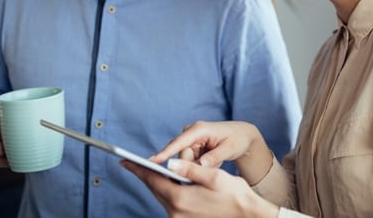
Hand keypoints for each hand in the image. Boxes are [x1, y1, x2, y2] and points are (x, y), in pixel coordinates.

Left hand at [122, 158, 278, 217]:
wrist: (248, 216)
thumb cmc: (233, 194)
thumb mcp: (213, 176)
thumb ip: (190, 168)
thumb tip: (169, 162)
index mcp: (181, 199)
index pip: (153, 180)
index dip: (138, 168)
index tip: (124, 160)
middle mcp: (176, 213)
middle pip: (155, 189)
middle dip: (146, 174)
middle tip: (134, 162)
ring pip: (162, 196)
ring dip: (158, 182)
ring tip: (152, 169)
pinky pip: (170, 204)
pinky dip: (167, 191)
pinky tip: (169, 182)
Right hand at [150, 121, 271, 184]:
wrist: (241, 136)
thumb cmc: (237, 139)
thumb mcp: (230, 148)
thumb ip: (215, 156)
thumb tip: (201, 165)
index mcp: (199, 129)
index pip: (179, 142)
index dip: (165, 152)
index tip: (152, 162)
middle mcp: (191, 133)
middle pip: (181, 156)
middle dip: (190, 167)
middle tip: (209, 168)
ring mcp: (190, 140)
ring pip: (184, 161)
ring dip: (196, 168)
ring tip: (215, 163)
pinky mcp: (192, 148)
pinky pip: (189, 163)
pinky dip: (199, 167)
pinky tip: (213, 163)